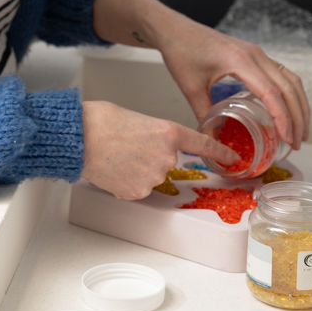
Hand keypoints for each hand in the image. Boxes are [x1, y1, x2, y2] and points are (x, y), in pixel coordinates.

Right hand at [81, 100, 238, 199]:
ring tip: (116, 156)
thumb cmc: (100, 121)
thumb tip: (154, 146)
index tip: (233, 159)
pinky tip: (113, 169)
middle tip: (127, 146)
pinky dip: (126, 181)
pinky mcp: (138, 192)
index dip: (220, 152)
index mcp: (168, 132)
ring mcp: (153, 177)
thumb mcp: (138, 119)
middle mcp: (166, 156)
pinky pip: (137, 188)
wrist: (78, 137)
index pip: (202, 145)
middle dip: (150, 156)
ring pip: (151, 176)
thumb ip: (155, 135)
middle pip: (167, 161)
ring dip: (137, 169)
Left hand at [92, 0, 309, 150]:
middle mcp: (255, 55)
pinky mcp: (255, 55)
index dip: (283, 118)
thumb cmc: (181, 52)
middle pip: (288, 88)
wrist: (175, 29)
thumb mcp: (190, 88)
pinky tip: (290, 110)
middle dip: (298, 117)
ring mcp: (258, 53)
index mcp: (240, 61)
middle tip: (297, 143)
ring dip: (300, 105)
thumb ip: (204, 116)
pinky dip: (291, 93)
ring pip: (290, 80)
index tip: (287, 139)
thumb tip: (213, 143)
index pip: (271, 93)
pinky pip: (282, 74)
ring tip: (300, 131)